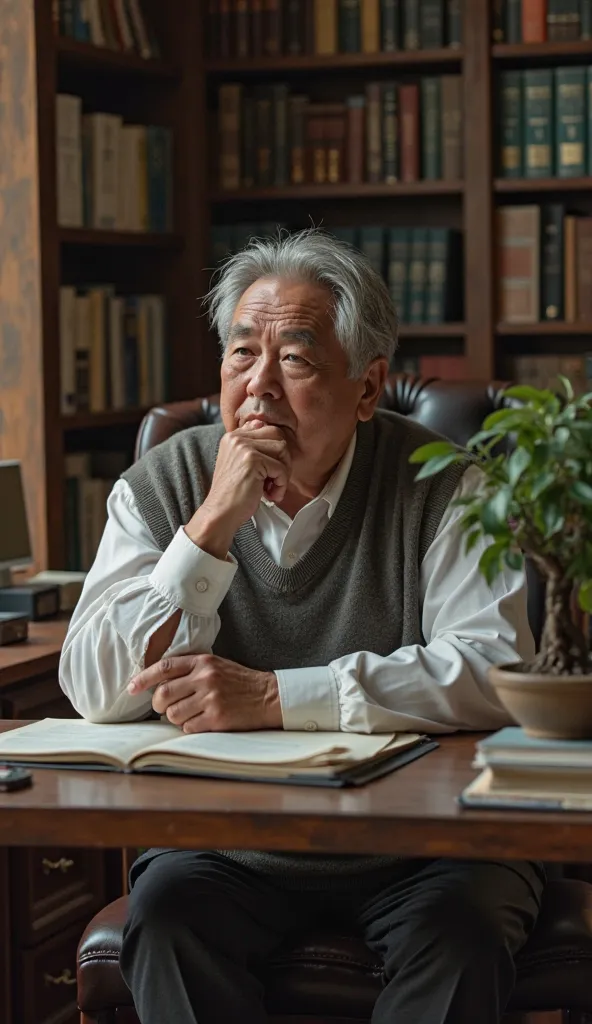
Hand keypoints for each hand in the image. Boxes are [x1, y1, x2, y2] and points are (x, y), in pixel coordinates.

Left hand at [128, 653, 281, 732]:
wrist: (268, 696)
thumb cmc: (239, 681)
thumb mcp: (216, 665)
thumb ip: (191, 669)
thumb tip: (159, 683)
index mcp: (203, 662)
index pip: (165, 667)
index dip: (144, 677)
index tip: (131, 688)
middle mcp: (205, 678)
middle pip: (163, 693)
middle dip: (157, 704)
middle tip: (162, 707)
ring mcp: (211, 699)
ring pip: (172, 713)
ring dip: (174, 717)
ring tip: (187, 713)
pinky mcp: (216, 718)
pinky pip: (187, 726)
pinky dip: (189, 726)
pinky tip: (201, 721)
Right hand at [186, 424, 290, 558]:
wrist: (221, 513)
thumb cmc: (233, 493)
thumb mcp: (240, 463)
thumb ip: (252, 446)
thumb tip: (265, 424)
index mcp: (232, 436)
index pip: (266, 429)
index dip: (274, 451)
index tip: (268, 470)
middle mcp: (236, 438)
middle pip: (277, 435)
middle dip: (283, 459)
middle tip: (276, 479)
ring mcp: (244, 447)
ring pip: (282, 450)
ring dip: (283, 472)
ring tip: (272, 488)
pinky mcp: (252, 460)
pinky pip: (281, 468)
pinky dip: (281, 485)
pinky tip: (271, 495)